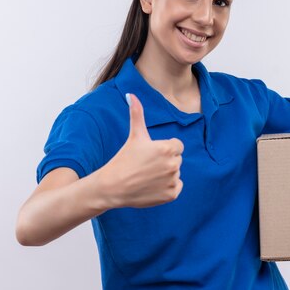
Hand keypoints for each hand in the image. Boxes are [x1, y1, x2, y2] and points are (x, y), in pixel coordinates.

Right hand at [98, 93, 183, 208]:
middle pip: (176, 159)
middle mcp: (173, 164)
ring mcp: (173, 180)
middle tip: (146, 165)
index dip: (163, 149)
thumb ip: (137, 113)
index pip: (177, 146)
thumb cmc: (124, 159)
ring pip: (175, 173)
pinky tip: (151, 186)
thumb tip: (131, 94)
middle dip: (164, 161)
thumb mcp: (134, 135)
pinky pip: (176, 187)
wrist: (113, 186)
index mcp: (168, 148)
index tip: (150, 154)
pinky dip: (166, 188)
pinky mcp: (172, 195)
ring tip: (147, 176)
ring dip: (165, 175)